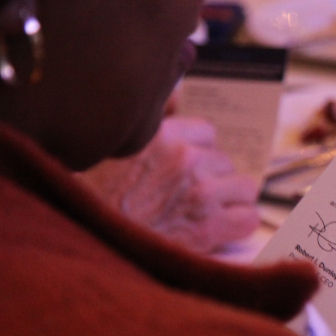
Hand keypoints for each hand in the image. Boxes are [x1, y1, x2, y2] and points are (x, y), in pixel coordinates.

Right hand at [80, 115, 259, 252]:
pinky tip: (221, 229)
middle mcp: (185, 160)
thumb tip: (178, 93)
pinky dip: (238, 224)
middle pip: (225, 161)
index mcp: (162, 136)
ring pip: (244, 187)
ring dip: (230, 199)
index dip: (200, 150)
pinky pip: (248, 219)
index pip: (207, 132)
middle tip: (193, 193)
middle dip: (214, 176)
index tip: (191, 164)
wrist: (87, 242)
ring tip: (209, 211)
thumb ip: (151, 119)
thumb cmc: (93, 198)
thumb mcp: (113, 147)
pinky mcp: (208, 227)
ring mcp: (201, 193)